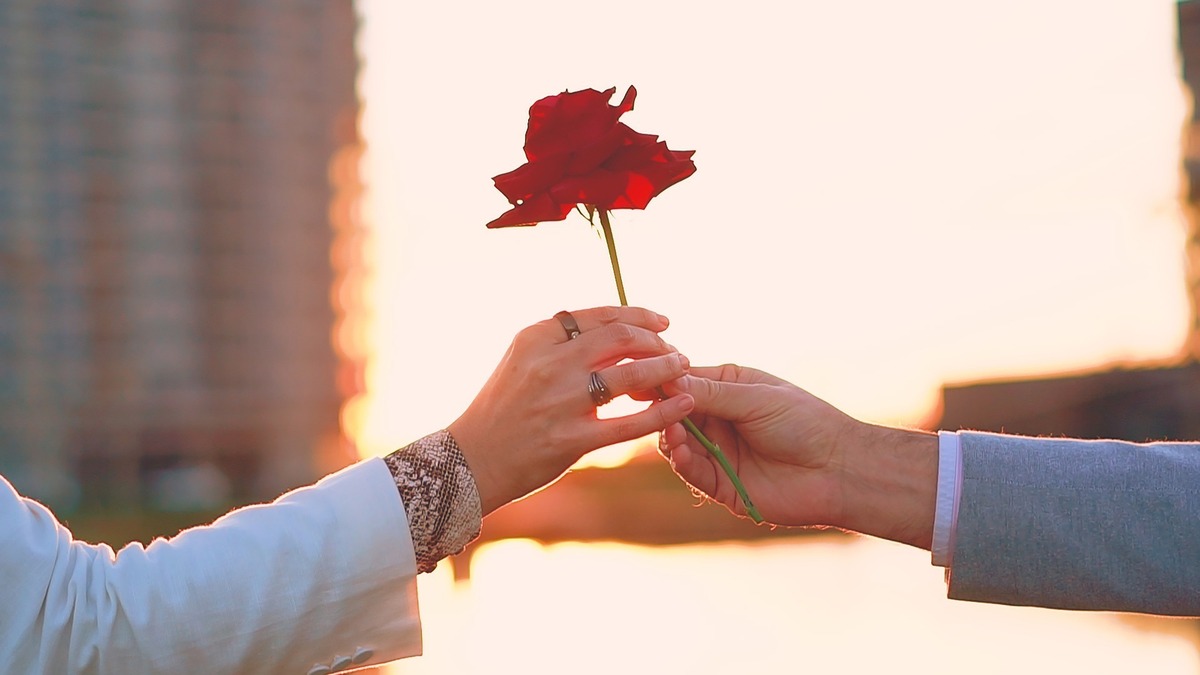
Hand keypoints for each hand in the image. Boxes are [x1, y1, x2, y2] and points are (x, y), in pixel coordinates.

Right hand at [449, 306, 693, 514]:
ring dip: (665, 369)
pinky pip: (630, 424)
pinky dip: (663, 412)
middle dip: (656, 340)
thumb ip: (559, 343)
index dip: (638, 316)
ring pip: (630, 376)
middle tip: (674, 349)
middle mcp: (549, 364)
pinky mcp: (572, 440)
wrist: (468, 461)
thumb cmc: (500, 411)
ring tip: (683, 369)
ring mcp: (561, 402)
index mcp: (536, 338)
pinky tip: (683, 406)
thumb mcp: (521, 361)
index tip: (661, 322)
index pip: (600, 315)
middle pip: (620, 337)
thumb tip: (609, 328)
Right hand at [660, 364, 936, 548]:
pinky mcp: (721, 485)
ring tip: (675, 432)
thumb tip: (666, 378)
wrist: (838, 469)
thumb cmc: (804, 422)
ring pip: (678, 443)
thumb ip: (709, 391)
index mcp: (729, 388)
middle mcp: (720, 419)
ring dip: (671, 436)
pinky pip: (692, 472)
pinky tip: (681, 452)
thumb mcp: (754, 398)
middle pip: (675, 413)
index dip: (663, 381)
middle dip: (663, 410)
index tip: (640, 377)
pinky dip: (682, 461)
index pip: (686, 381)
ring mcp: (719, 453)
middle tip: (652, 406)